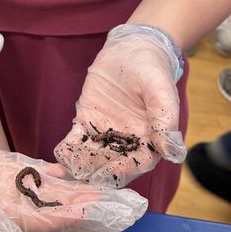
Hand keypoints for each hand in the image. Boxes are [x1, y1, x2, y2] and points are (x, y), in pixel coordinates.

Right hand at [0, 146, 146, 231]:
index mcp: (2, 218)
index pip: (39, 222)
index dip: (64, 219)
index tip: (86, 215)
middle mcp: (15, 206)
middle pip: (55, 208)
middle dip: (83, 206)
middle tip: (113, 204)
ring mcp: (15, 190)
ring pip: (53, 191)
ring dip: (78, 190)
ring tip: (106, 188)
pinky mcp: (11, 173)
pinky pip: (39, 173)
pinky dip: (59, 171)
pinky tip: (78, 167)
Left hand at [54, 24, 186, 185]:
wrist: (131, 50)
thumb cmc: (152, 70)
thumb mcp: (161, 91)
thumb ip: (164, 120)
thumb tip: (173, 152)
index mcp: (149, 139)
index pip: (137, 163)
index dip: (123, 171)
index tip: (107, 176)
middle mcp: (127, 142)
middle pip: (111, 165)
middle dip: (95, 174)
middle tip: (79, 181)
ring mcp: (105, 133)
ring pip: (92, 156)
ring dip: (78, 167)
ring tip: (63, 174)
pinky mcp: (86, 122)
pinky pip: (76, 140)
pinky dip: (67, 150)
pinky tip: (58, 156)